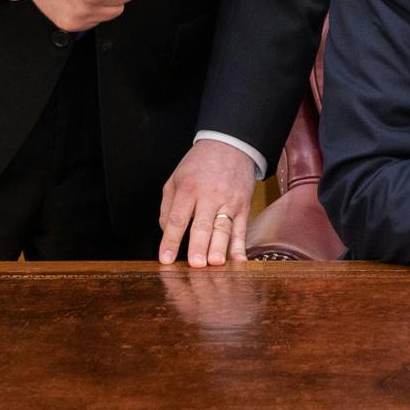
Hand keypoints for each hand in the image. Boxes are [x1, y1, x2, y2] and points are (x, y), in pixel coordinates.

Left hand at [157, 139, 258, 266]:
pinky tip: (238, 259)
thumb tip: (167, 233)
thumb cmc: (200, 164)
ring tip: (215, 263)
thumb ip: (168, 207)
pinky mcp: (244, 205)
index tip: (166, 259)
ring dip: (220, 247)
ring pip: (223, 227)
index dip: (171, 240)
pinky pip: (241, 228)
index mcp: (188, 189)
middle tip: (195, 264)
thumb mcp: (175, 179)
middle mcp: (209, 195)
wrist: (230, 144)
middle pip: (202, 224)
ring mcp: (229, 201)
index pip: (177, 218)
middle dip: (198, 245)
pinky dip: (240, 245)